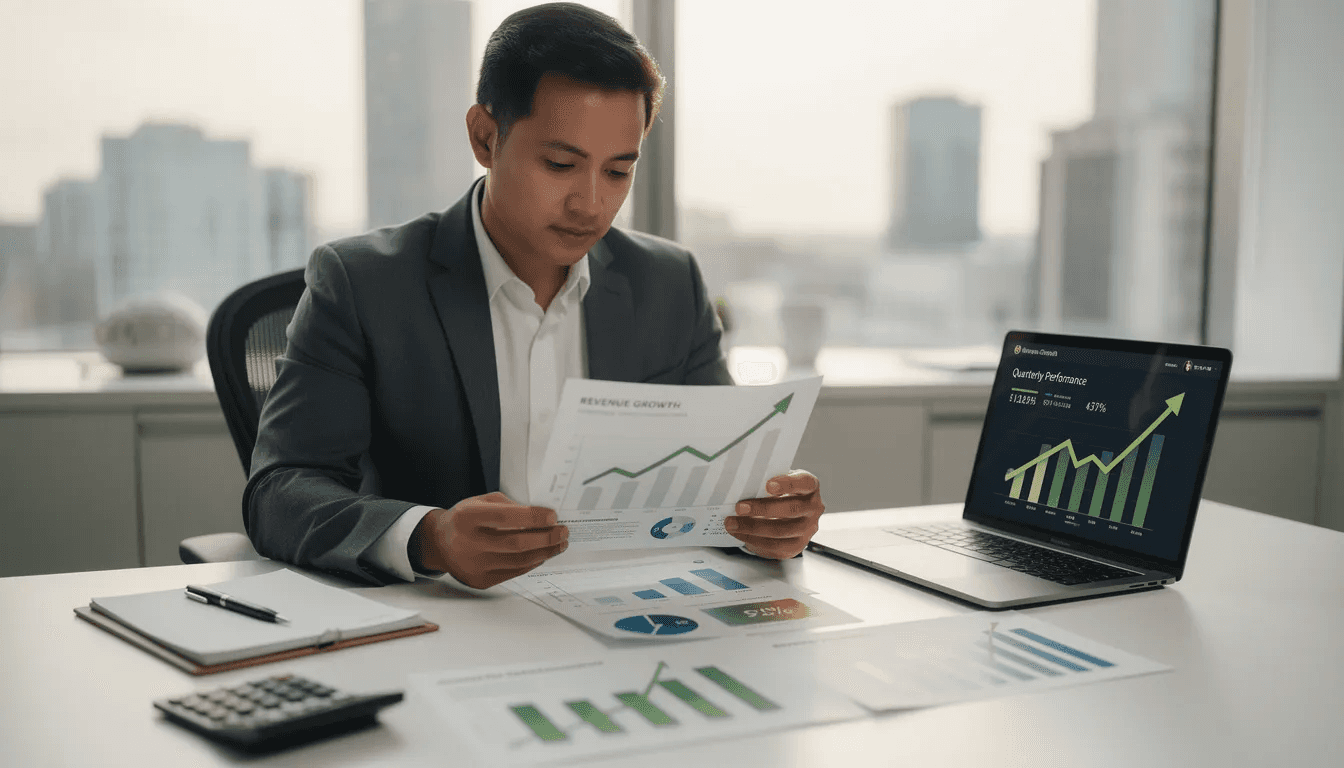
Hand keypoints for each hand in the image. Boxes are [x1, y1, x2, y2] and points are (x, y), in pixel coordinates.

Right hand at [409, 492, 568, 588]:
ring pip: (519, 561)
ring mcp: (474, 566)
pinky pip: (514, 572)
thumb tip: (542, 517)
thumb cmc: (465, 519)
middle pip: (516, 544)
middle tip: (563, 532)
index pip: (505, 517)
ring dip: (545, 552)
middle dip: (546, 538)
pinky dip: (532, 562)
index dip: (533, 517)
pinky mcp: (480, 581)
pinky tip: (542, 554)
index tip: (553, 515)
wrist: (440, 543)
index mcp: (467, 517)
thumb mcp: (481, 502)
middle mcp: (468, 543)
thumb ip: (509, 506)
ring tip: (559, 544)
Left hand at [724, 470, 824, 558]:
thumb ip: (766, 481)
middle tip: (740, 507)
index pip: (805, 482)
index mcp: (810, 486)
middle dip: (763, 509)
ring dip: (753, 528)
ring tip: (733, 523)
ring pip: (782, 531)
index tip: (768, 484)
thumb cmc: (779, 492)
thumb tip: (742, 486)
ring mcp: (807, 529)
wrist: (785, 511)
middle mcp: (813, 508)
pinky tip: (740, 533)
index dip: (788, 484)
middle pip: (792, 509)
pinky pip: (775, 547)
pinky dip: (754, 540)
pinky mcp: (797, 546)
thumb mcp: (777, 481)